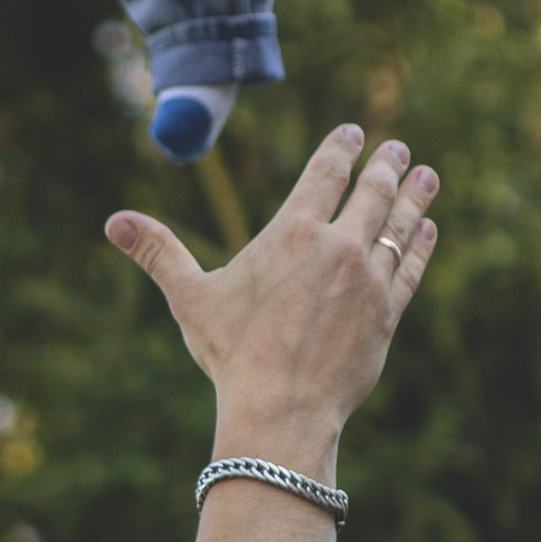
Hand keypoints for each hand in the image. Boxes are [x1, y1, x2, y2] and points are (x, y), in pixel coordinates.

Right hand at [105, 126, 438, 464]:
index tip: (354, 133)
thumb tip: (113, 222)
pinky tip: (428, 230)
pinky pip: (409, 268)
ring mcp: (367, 280)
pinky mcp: (386, 314)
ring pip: (397, 226)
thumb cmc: (232, 354)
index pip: (324, 175)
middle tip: (398, 148)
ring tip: (427, 176)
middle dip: (386, 165)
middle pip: (370, 192)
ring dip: (414, 197)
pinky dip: (420, 246)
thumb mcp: (190, 298)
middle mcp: (336, 247)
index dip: (341, 149)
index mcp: (291, 233)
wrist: (281, 408)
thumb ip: (158, 252)